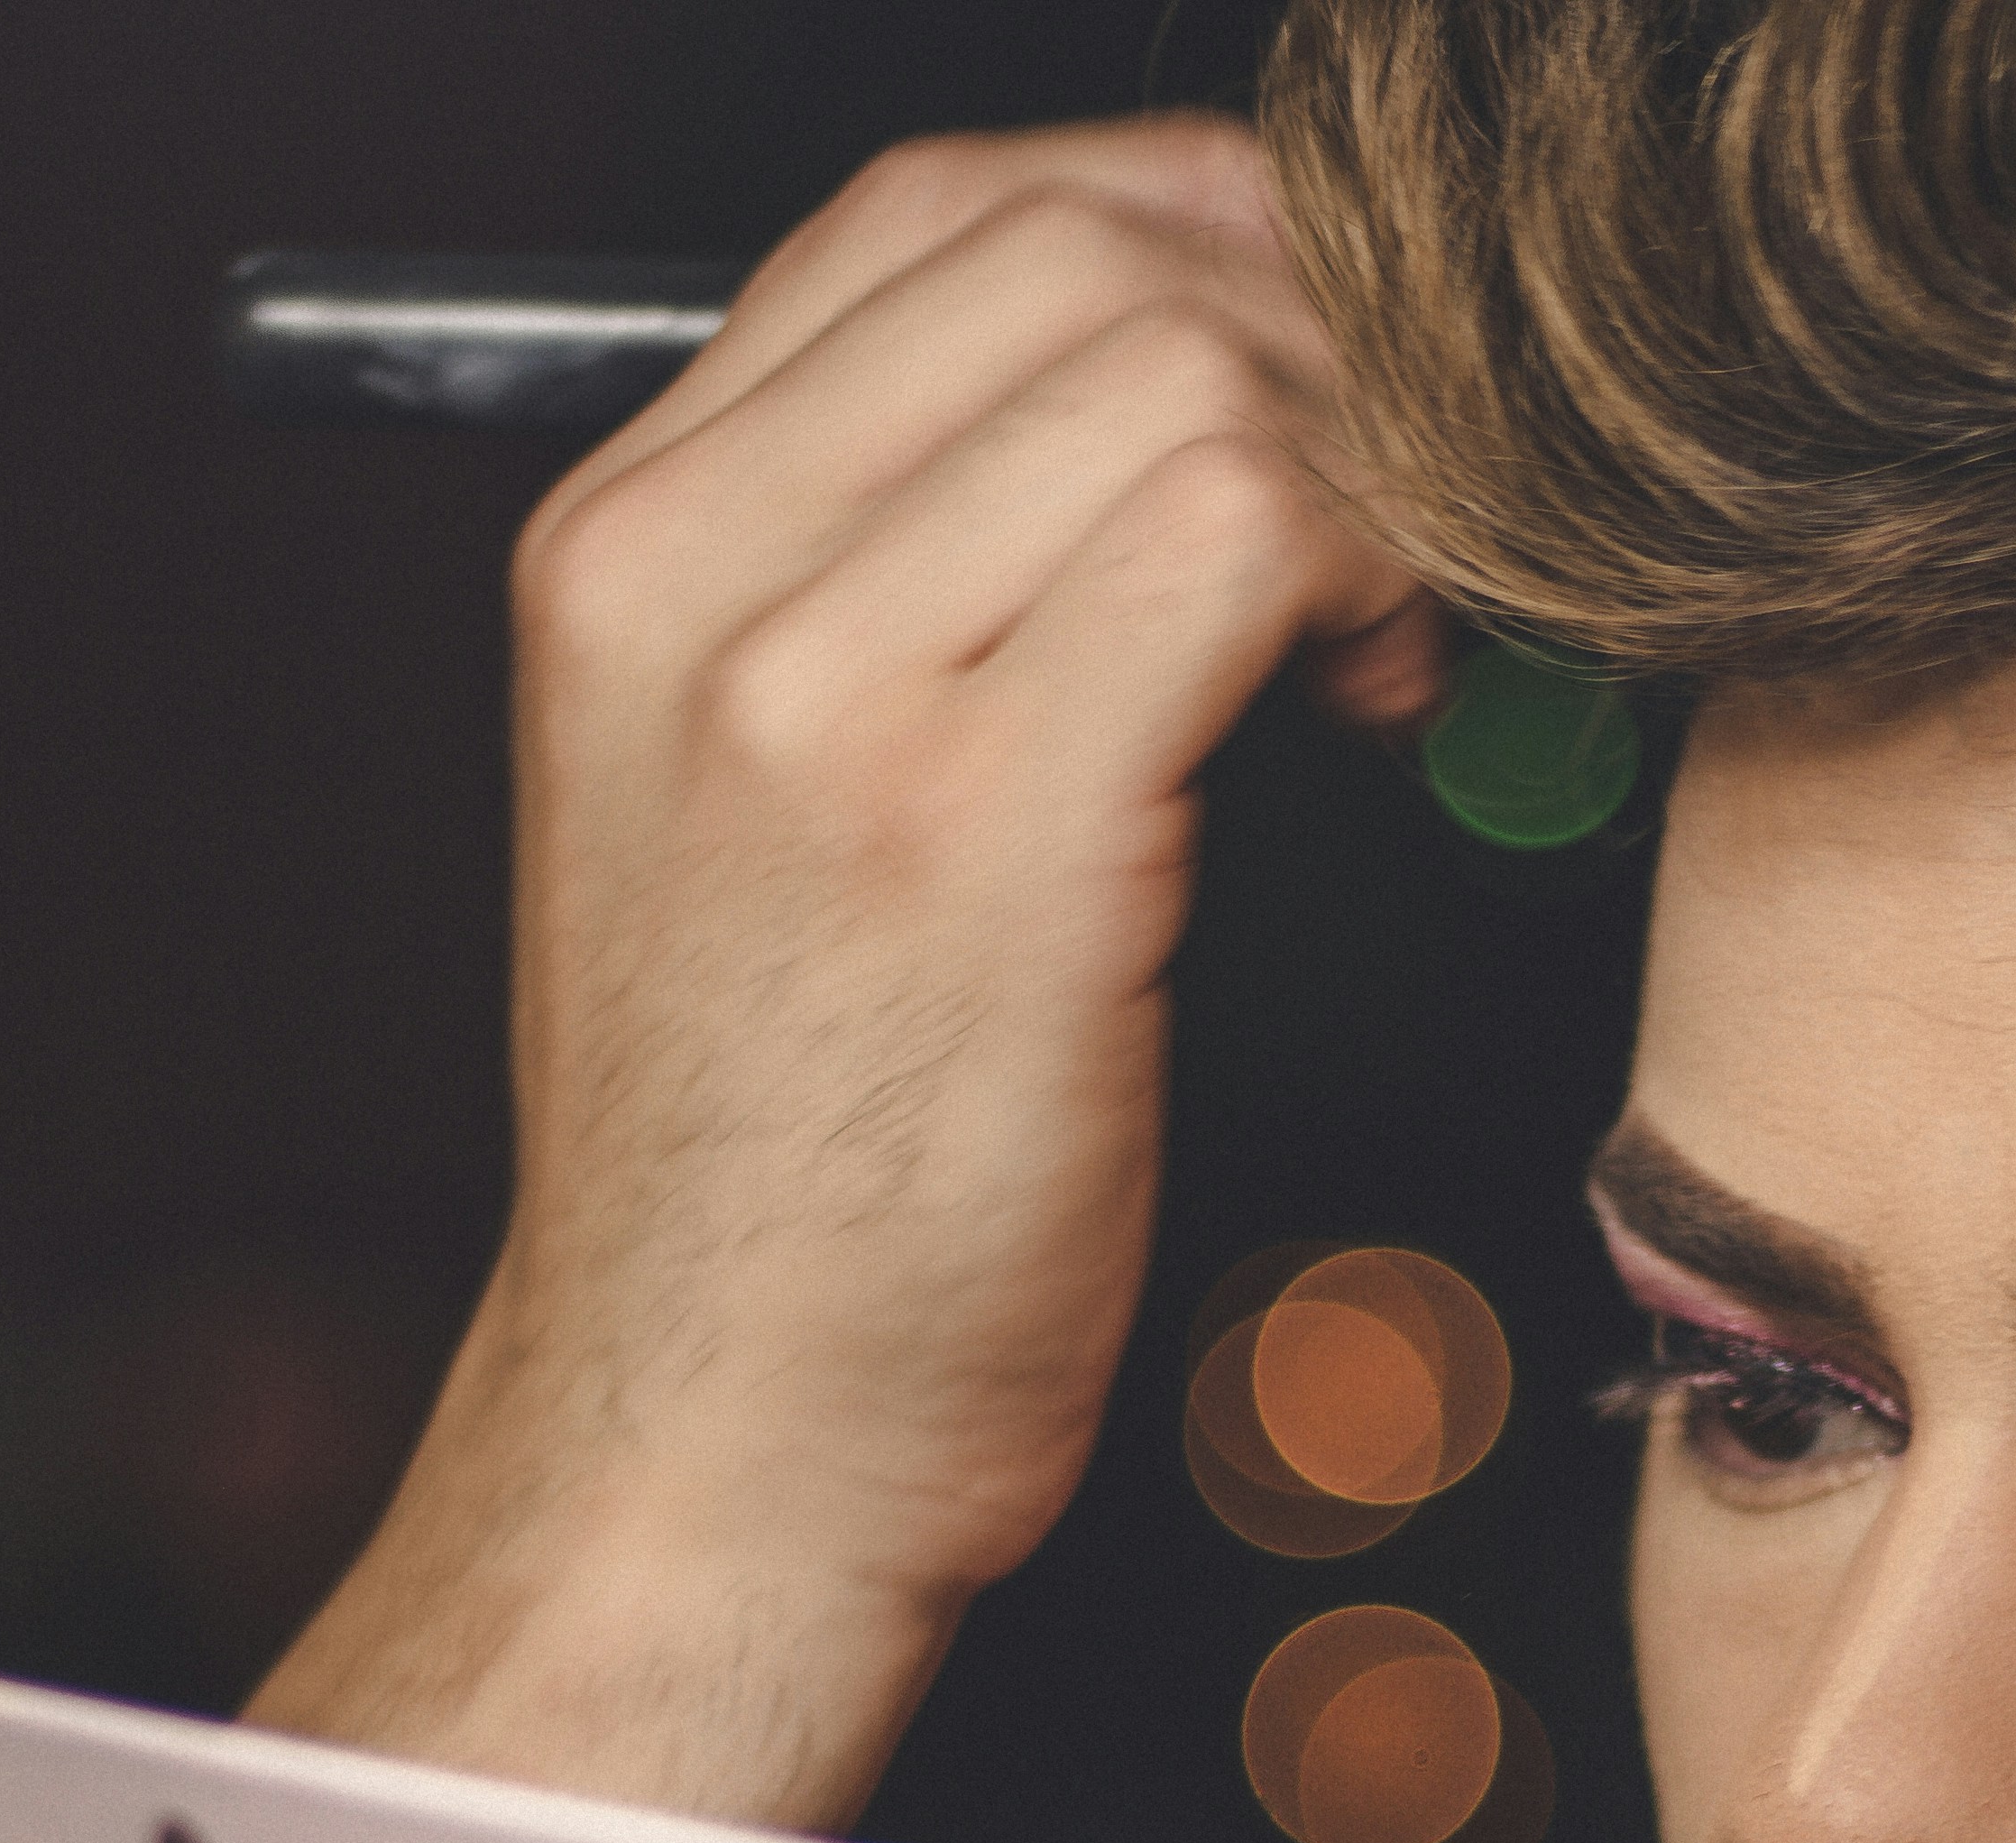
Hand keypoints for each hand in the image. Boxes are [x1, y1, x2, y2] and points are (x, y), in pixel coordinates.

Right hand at [255, 119, 1442, 1824]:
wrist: (708, 1451)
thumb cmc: (768, 1175)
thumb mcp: (727, 815)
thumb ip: (867, 584)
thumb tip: (1148, 411)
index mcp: (619, 553)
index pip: (924, 218)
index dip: (1173, 227)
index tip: (1307, 355)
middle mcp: (690, 582)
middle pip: (1073, 253)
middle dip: (1299, 336)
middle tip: (1396, 505)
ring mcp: (823, 695)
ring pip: (1177, 371)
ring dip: (1355, 469)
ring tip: (1381, 634)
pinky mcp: (989, 829)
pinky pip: (1244, 534)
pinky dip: (1372, 572)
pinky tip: (1377, 701)